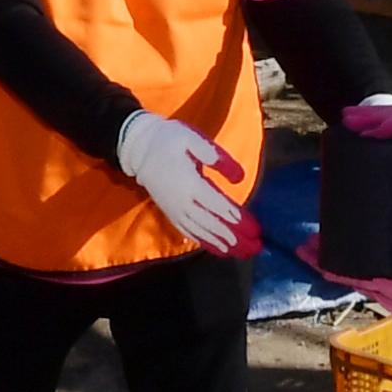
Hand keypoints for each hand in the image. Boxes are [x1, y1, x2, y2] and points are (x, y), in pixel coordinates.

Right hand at [115, 111, 252, 253]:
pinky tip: (216, 248)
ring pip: (200, 232)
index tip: (253, 228)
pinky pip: (188, 232)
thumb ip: (216, 157)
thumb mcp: (193, 139)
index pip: (217, 204)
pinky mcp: (169, 213)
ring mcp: (174, 210)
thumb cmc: (168, 139)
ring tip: (239, 252)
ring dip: (221, 243)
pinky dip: (203, 242)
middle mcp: (182, 201)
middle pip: (210, 223)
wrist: (137, 147)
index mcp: (189, 182)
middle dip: (233, 236)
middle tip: (253, 247)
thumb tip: (239, 177)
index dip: (235, 217)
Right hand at [296, 243, 391, 358]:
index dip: (348, 260)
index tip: (326, 243)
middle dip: (330, 261)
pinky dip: (356, 273)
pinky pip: (380, 283)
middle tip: (305, 245)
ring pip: (363, 280)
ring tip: (311, 251)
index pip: (375, 274)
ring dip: (335, 266)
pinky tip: (336, 261)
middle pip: (359, 278)